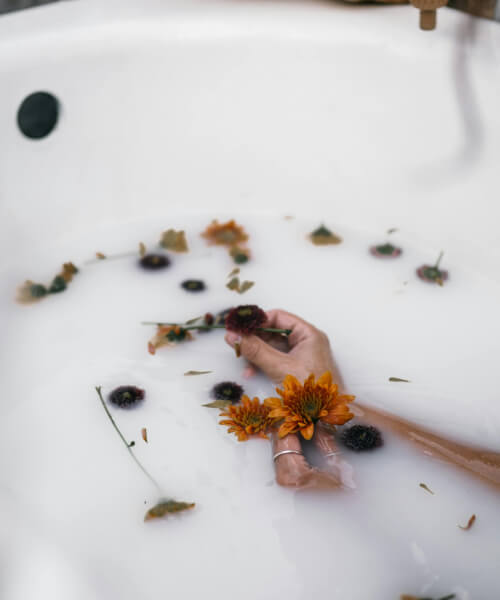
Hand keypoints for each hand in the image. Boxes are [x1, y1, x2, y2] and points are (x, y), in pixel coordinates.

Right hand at [224, 309, 340, 383]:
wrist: (327, 418)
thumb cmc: (313, 391)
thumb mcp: (280, 367)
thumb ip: (255, 350)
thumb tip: (235, 336)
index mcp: (308, 334)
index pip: (278, 317)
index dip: (258, 321)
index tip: (240, 328)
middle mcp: (305, 342)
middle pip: (273, 332)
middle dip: (254, 339)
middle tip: (236, 343)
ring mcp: (301, 356)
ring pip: (272, 347)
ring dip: (255, 354)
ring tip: (242, 360)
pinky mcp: (296, 369)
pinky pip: (275, 360)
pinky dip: (262, 364)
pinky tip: (251, 372)